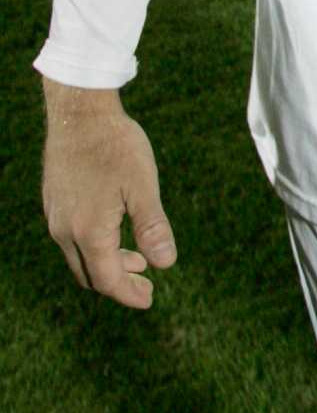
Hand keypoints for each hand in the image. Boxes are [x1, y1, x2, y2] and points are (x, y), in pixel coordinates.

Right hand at [42, 83, 176, 308]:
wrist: (79, 112)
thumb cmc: (115, 146)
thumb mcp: (143, 185)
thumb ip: (152, 227)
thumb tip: (166, 264)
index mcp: (89, 231)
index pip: (108, 280)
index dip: (129, 295)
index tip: (150, 299)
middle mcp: (65, 230)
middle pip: (90, 275)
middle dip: (118, 284)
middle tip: (147, 284)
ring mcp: (56, 217)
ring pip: (79, 258)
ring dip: (106, 265)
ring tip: (136, 260)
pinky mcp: (54, 203)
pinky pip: (71, 239)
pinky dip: (93, 248)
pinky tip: (114, 232)